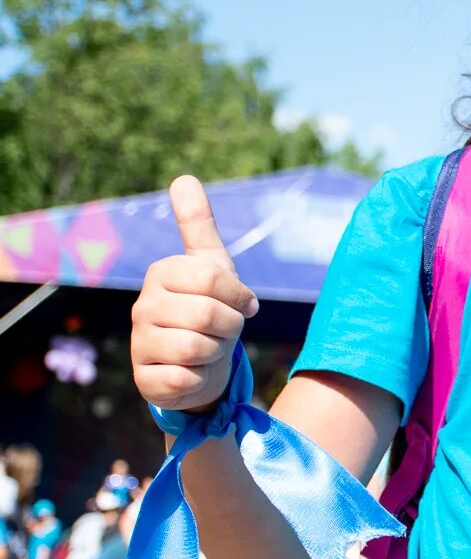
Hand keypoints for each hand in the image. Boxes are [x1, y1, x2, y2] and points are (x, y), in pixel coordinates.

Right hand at [130, 177, 258, 414]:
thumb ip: (198, 224)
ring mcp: (140, 343)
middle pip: (208, 314)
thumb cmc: (211, 307)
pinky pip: (185, 379)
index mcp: (163, 273)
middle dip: (230, 326)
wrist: (203, 362)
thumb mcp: (212, 265)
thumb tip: (183, 178)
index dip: (239, 296)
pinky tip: (195, 371)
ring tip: (209, 348)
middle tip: (224, 329)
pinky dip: (202, 377)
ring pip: (196, 348)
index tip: (242, 304)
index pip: (213, 279)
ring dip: (216, 352)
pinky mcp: (145, 380)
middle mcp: (143, 306)